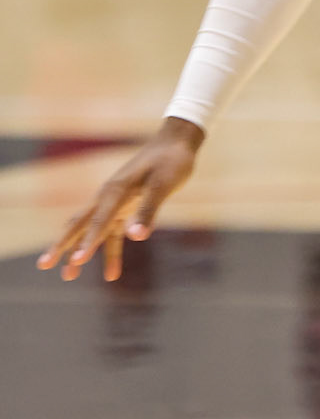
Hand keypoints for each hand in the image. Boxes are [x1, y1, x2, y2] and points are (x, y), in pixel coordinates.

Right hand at [37, 117, 202, 281]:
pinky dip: (110, 253)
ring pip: (91, 231)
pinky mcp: (125, 207)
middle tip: (44, 265)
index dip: (88, 243)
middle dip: (62, 246)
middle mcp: (108, 196)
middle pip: (80, 225)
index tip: (77, 262)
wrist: (176, 142)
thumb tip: (136, 237)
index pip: (98, 221)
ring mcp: (115, 202)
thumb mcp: (164, 184)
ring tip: (67, 276)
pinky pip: (112, 234)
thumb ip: (149, 210)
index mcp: (115, 191)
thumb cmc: (171, 161)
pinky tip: (112, 275)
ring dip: (80, 252)